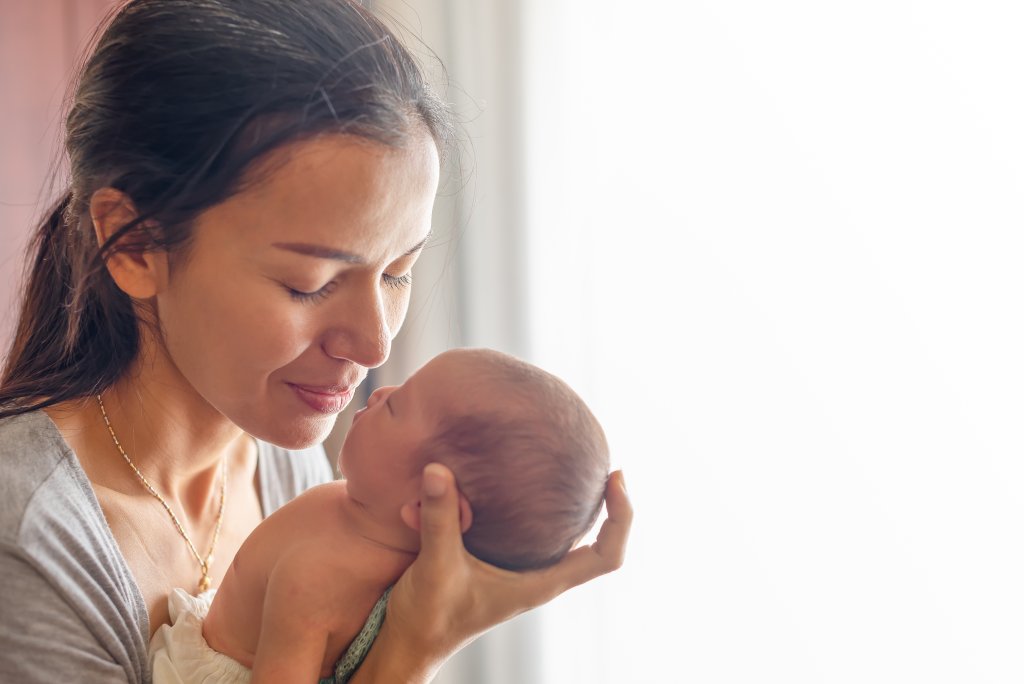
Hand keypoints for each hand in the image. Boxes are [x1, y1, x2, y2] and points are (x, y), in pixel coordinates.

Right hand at [356, 463, 631, 681]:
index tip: (615, 478)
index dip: (621, 518)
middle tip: (604, 467)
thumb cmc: (428, 616)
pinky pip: (529, 529)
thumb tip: (439, 470)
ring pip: (563, 536)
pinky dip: (532, 505)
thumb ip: (440, 518)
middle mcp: (538, 576)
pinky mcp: (501, 562)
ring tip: (574, 467)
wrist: (409, 641)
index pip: (605, 557)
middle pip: (597, 544)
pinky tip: (518, 479)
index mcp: (540, 583)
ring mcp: (521, 570)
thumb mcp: (435, 564)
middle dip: (606, 505)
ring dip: (571, 505)